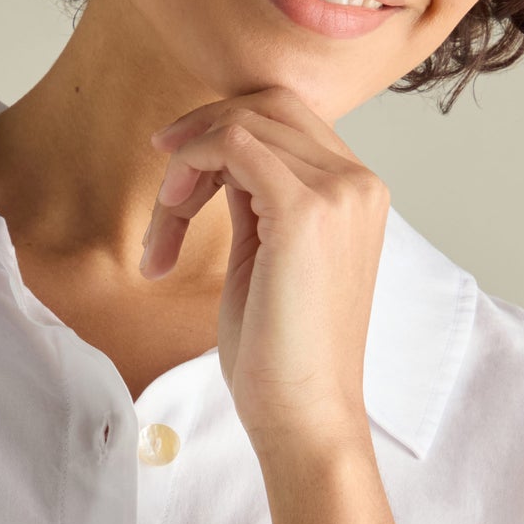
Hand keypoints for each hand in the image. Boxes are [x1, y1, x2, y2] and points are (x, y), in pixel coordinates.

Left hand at [142, 87, 388, 457]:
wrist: (305, 417)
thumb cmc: (281, 356)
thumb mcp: (266, 257)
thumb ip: (257, 201)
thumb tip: (219, 161)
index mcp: (357, 194)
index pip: (287, 121)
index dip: (222, 135)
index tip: (177, 179)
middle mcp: (359, 182)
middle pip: (268, 106)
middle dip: (201, 135)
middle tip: (164, 188)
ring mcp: (338, 192)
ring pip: (243, 122)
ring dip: (187, 162)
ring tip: (164, 227)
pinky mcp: (306, 209)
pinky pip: (232, 144)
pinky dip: (190, 167)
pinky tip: (170, 217)